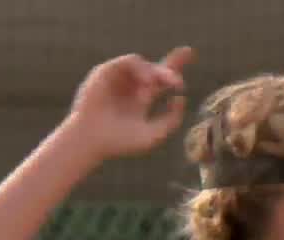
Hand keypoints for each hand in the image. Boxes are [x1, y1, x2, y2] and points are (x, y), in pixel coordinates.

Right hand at [66, 46, 193, 161]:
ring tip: (157, 87)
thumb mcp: (153, 135)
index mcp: (141, 99)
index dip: (176, 66)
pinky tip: (147, 81)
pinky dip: (140, 69)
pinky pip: (127, 61)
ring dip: (155, 73)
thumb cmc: (119, 143)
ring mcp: (118, 78)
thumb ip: (171, 120)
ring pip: (143, 64)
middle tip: (177, 82)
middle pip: (155, 67)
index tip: (190, 52)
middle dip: (171, 66)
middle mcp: (131, 86)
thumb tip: (181, 97)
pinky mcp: (106, 72)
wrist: (92, 141)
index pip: (162, 80)